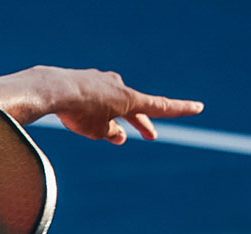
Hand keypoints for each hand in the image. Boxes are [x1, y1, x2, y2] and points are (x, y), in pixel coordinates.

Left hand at [34, 66, 204, 144]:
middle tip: (150, 136)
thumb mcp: (97, 131)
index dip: (180, 109)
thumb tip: (119, 135)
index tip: (198, 107)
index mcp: (129, 100)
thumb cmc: (78, 112)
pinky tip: (83, 116)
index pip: (161, 107)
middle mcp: (119, 87)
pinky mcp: (85, 80)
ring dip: (115, 118)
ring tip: (111, 133)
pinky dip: (96, 110)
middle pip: (136, 108)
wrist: (52, 90)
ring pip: (114, 103)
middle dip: (141, 123)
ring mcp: (102, 81)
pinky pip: (96, 98)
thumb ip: (111, 133)